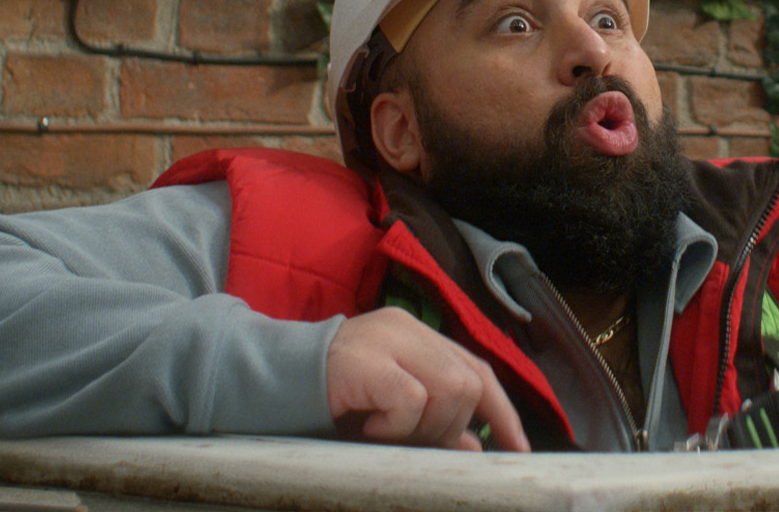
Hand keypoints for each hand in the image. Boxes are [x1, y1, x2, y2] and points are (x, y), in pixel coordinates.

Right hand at [325, 307, 529, 451]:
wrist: (261, 383)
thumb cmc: (326, 401)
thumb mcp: (389, 412)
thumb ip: (432, 421)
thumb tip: (475, 446)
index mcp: (416, 336)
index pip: (477, 368)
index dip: (502, 411)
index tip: (517, 448)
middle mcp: (406, 329)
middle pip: (469, 382)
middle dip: (452, 427)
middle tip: (411, 443)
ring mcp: (385, 339)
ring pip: (450, 390)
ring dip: (424, 428)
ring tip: (383, 433)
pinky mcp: (364, 360)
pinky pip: (411, 400)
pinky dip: (397, 426)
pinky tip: (368, 428)